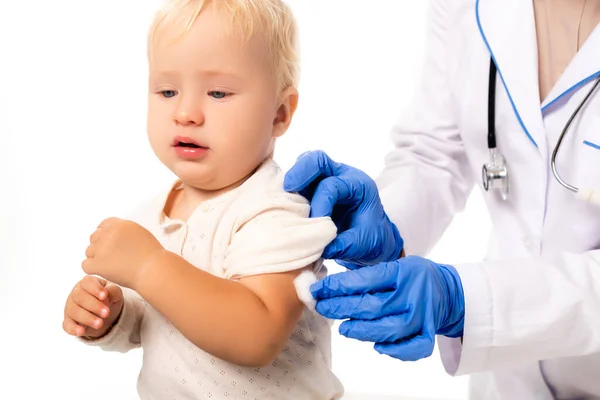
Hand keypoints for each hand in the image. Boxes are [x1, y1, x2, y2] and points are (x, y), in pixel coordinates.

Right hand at [63, 275, 123, 337]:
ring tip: (100, 323)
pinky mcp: (68, 321)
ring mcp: (70, 307)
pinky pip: (67, 325)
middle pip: (80, 297)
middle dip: (94, 306)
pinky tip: (81, 331)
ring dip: (87, 318)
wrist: (106, 313)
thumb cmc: (109, 297)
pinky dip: (73, 328)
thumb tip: (106, 296)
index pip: (87, 282)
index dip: (95, 289)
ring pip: (74, 311)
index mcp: (87, 283)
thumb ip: (112, 291)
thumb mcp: (115, 292)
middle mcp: (76, 293)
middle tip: (106, 313)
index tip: (104, 296)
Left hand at [82, 217, 163, 288]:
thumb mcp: (140, 234)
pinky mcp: (98, 263)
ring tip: (112, 266)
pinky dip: (94, 269)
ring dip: (97, 258)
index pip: (103, 225)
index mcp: (120, 225)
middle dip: (100, 247)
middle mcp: (109, 233)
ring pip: (89, 251)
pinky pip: (86, 265)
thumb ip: (125, 232)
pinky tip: (105, 272)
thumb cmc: (152, 256)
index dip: (104, 235)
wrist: (154, 270)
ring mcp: (102, 248)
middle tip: (112, 258)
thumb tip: (114, 236)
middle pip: (94, 238)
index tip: (109, 244)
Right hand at [284, 150, 402, 266]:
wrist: (372, 239)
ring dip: (292, 179)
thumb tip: (321, 247)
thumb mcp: (363, 244)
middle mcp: (342, 176)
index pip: (332, 186)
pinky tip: (284, 203)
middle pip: (318, 160)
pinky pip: (298, 180)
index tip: (316, 223)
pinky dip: (289, 189)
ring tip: (283, 197)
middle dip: (301, 171)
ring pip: (304, 166)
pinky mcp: (313, 188)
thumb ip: (344, 244)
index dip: (320, 204)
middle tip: (289, 188)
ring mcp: (326, 179)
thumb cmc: (371, 237)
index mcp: (359, 185)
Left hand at [310, 256, 464, 360]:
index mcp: (401, 272)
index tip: (319, 290)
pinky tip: (378, 347)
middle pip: (373, 305)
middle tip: (323, 307)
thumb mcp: (394, 265)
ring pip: (390, 329)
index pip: (366, 280)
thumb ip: (368, 275)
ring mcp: (423, 315)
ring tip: (344, 328)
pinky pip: (414, 347)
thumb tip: (330, 286)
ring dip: (363, 330)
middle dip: (343, 308)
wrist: (448, 290)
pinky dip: (396, 350)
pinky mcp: (430, 333)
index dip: (339, 286)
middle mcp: (412, 293)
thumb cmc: (412, 277)